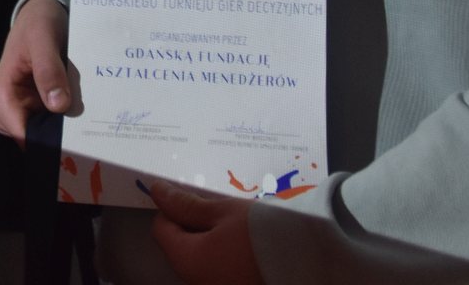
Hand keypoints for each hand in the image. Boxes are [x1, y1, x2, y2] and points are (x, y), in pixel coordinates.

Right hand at [0, 0, 78, 142]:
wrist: (40, 14)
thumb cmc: (37, 24)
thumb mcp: (43, 40)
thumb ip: (48, 70)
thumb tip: (57, 106)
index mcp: (0, 96)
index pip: (22, 135)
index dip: (50, 143)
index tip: (79, 146)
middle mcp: (3, 109)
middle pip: (32, 141)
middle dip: (59, 139)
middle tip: (89, 134)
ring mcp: (19, 110)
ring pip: (42, 136)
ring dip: (64, 131)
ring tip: (88, 121)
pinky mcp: (32, 109)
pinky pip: (49, 126)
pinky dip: (64, 123)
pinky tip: (81, 115)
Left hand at [149, 181, 264, 284]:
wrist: (311, 262)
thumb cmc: (262, 232)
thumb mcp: (222, 211)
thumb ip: (186, 205)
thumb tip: (158, 192)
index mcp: (187, 261)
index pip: (161, 230)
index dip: (171, 208)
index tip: (191, 196)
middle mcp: (197, 282)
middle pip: (181, 248)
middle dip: (193, 226)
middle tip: (217, 209)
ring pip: (202, 261)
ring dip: (212, 242)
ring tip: (236, 226)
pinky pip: (222, 272)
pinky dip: (227, 257)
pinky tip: (247, 244)